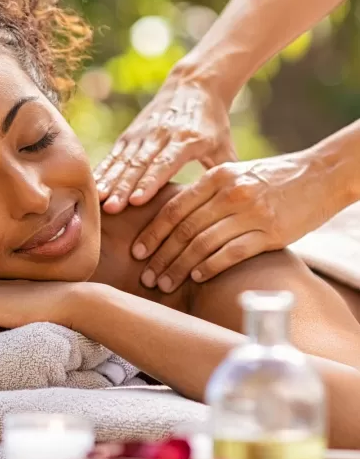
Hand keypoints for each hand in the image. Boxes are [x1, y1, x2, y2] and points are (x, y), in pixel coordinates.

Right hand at [94, 70, 236, 212]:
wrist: (194, 85)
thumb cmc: (213, 123)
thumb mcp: (224, 146)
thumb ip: (223, 175)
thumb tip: (233, 208)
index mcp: (186, 140)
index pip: (165, 164)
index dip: (150, 182)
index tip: (137, 200)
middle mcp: (161, 135)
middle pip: (139, 165)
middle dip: (123, 188)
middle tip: (111, 209)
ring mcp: (142, 134)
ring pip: (123, 161)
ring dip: (110, 181)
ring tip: (98, 201)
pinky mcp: (130, 134)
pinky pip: (114, 156)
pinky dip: (103, 171)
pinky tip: (93, 187)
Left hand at [131, 152, 331, 291]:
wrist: (322, 174)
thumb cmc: (272, 177)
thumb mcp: (235, 173)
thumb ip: (206, 193)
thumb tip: (172, 220)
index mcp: (216, 177)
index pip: (174, 208)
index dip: (153, 233)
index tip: (136, 252)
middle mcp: (230, 193)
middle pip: (184, 230)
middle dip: (161, 256)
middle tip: (146, 277)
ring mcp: (251, 213)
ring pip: (203, 245)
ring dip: (180, 268)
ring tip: (165, 284)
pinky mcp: (271, 233)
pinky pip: (232, 254)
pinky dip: (211, 267)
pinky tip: (197, 278)